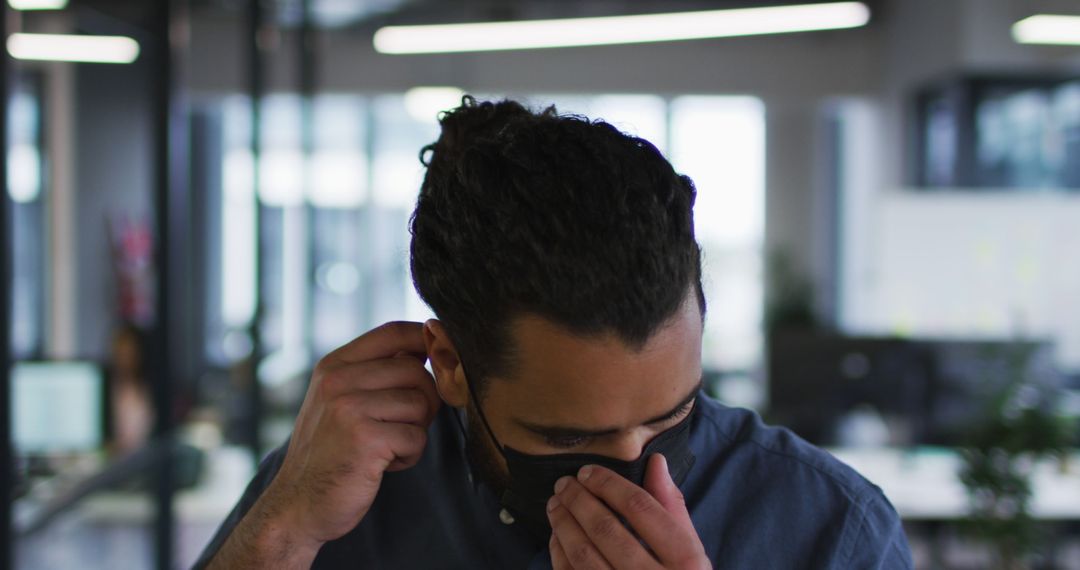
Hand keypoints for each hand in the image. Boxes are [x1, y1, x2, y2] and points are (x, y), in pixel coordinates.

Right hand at [252, 322, 439, 552]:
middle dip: (424, 400)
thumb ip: (376, 373)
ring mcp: (349, 408)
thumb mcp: (341, 401)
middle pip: (415, 370)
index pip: (392, 332)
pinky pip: (417, 437)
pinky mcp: (366, 439)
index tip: (439, 356)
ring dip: (415, 431)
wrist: (297, 505)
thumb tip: (428, 343)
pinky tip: (383, 465)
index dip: (425, 338)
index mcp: (334, 366)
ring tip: (387, 447)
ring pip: (421, 403)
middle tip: (402, 426)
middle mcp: (338, 381)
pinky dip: (409, 455)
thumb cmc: (331, 453)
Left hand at [547, 454, 710, 569]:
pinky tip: (557, 535)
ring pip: (584, 555)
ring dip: (564, 524)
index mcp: (684, 559)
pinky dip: (560, 553)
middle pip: (606, 530)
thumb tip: (656, 461)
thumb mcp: (690, 547)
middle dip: (578, 500)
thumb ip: (671, 505)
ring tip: (555, 504)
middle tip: (563, 483)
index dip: (608, 484)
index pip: (640, 508)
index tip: (587, 471)